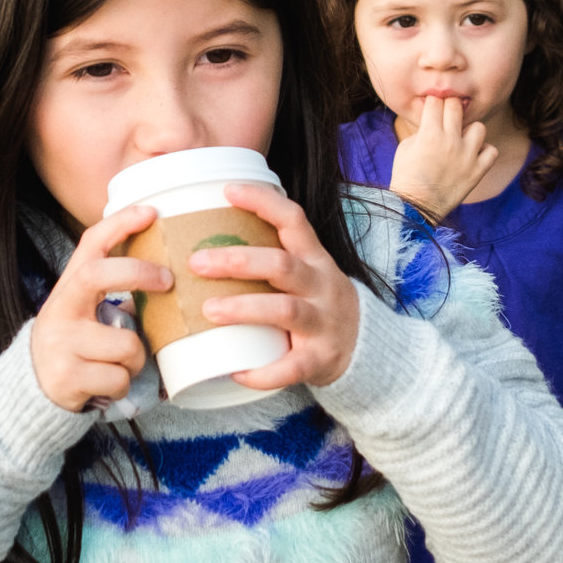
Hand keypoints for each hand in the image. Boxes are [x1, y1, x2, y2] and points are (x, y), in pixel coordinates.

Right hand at [30, 205, 170, 413]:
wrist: (32, 390)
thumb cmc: (73, 345)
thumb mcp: (83, 312)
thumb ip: (111, 295)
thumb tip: (165, 278)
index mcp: (68, 288)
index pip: (90, 244)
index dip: (119, 223)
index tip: (150, 212)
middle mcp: (60, 309)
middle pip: (98, 275)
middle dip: (139, 273)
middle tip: (168, 281)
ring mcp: (62, 342)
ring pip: (127, 344)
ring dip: (135, 360)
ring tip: (118, 365)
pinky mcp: (68, 376)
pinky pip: (120, 378)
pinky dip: (123, 385)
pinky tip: (105, 384)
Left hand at [192, 181, 360, 390]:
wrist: (366, 348)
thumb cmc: (318, 302)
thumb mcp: (307, 271)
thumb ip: (271, 255)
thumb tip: (208, 237)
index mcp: (315, 258)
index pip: (293, 220)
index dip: (263, 202)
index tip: (228, 190)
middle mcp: (322, 286)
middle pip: (282, 265)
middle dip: (238, 261)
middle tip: (196, 262)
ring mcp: (323, 323)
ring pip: (285, 311)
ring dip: (244, 309)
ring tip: (207, 310)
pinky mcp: (320, 359)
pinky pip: (291, 367)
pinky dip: (263, 371)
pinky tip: (235, 370)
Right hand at [388, 95, 496, 220]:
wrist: (416, 206)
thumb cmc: (406, 175)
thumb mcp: (406, 146)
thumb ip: (422, 129)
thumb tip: (434, 118)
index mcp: (429, 134)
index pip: (435, 101)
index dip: (432, 103)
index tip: (432, 109)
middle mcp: (450, 141)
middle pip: (456, 106)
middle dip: (449, 108)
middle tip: (446, 118)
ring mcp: (466, 156)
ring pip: (479, 126)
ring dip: (469, 130)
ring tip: (462, 139)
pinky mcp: (477, 171)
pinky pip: (491, 151)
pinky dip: (483, 151)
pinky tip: (472, 155)